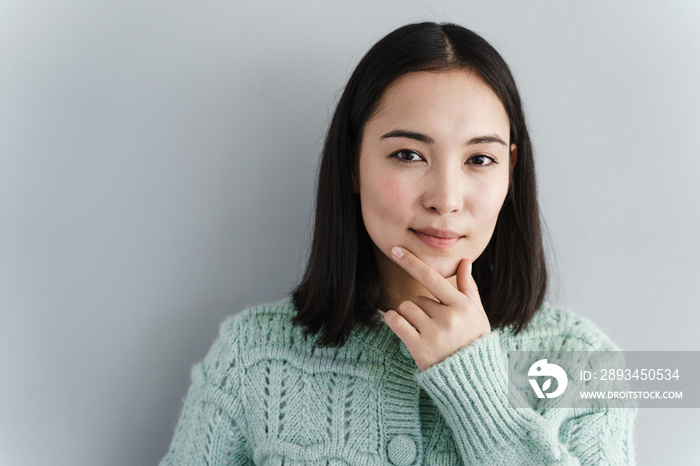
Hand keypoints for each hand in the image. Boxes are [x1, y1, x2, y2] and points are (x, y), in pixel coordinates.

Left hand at [383, 246, 490, 371]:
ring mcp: (432, 334)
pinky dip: (395, 321)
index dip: (412, 262)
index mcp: (462, 306)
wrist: (473, 380)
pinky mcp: (419, 348)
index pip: (432, 277)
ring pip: (406, 308)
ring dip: (409, 316)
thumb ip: (468, 287)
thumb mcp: (477, 314)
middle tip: (436, 325)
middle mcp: (448, 318)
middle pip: (417, 298)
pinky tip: (404, 328)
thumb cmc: (474, 342)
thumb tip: (465, 261)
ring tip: (425, 331)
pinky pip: (395, 322)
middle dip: (421, 308)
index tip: (396, 249)